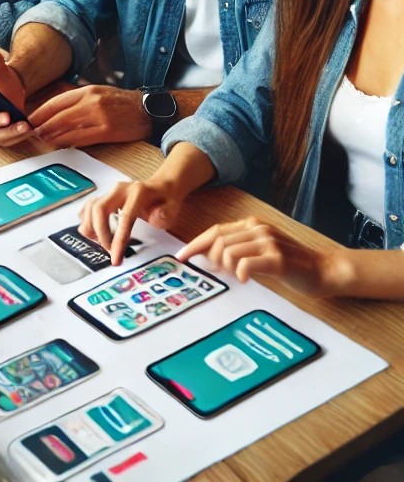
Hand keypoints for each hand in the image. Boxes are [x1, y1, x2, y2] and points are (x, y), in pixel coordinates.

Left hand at [28, 84, 151, 147]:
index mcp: (87, 91)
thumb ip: (79, 100)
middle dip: (43, 126)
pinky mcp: (107, 131)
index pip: (57, 102)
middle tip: (32, 133)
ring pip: (68, 128)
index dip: (41, 112)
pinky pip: (82, 139)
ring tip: (43, 140)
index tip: (31, 119)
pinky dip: (68, 142)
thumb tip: (56, 111)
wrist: (148, 109)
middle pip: (59, 116)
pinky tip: (60, 145)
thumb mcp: (99, 92)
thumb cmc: (122, 102)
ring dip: (53, 136)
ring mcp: (99, 116)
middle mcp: (91, 102)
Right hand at [78, 175, 187, 264]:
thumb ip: (164, 215)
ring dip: (91, 227)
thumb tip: (155, 218)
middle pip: (99, 209)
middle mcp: (120, 189)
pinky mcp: (105, 196)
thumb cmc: (166, 200)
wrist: (161, 187)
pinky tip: (93, 232)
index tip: (115, 258)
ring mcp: (110, 191)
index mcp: (138, 193)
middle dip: (100, 233)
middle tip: (108, 250)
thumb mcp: (172, 209)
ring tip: (101, 242)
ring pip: (90, 207)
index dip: (118, 239)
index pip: (124, 217)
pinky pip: (88, 206)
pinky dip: (87, 220)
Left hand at [177, 218, 342, 296]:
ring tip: (237, 277)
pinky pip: (246, 264)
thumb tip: (209, 257)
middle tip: (219, 274)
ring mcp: (268, 242)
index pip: (215, 231)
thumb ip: (238, 248)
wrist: (324, 270)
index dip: (195, 244)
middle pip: (218, 241)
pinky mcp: (277, 258)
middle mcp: (258, 229)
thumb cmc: (291, 264)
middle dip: (211, 259)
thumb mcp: (260, 250)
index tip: (182, 257)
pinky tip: (247, 280)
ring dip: (226, 268)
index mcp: (252, 224)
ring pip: (228, 252)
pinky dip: (241, 274)